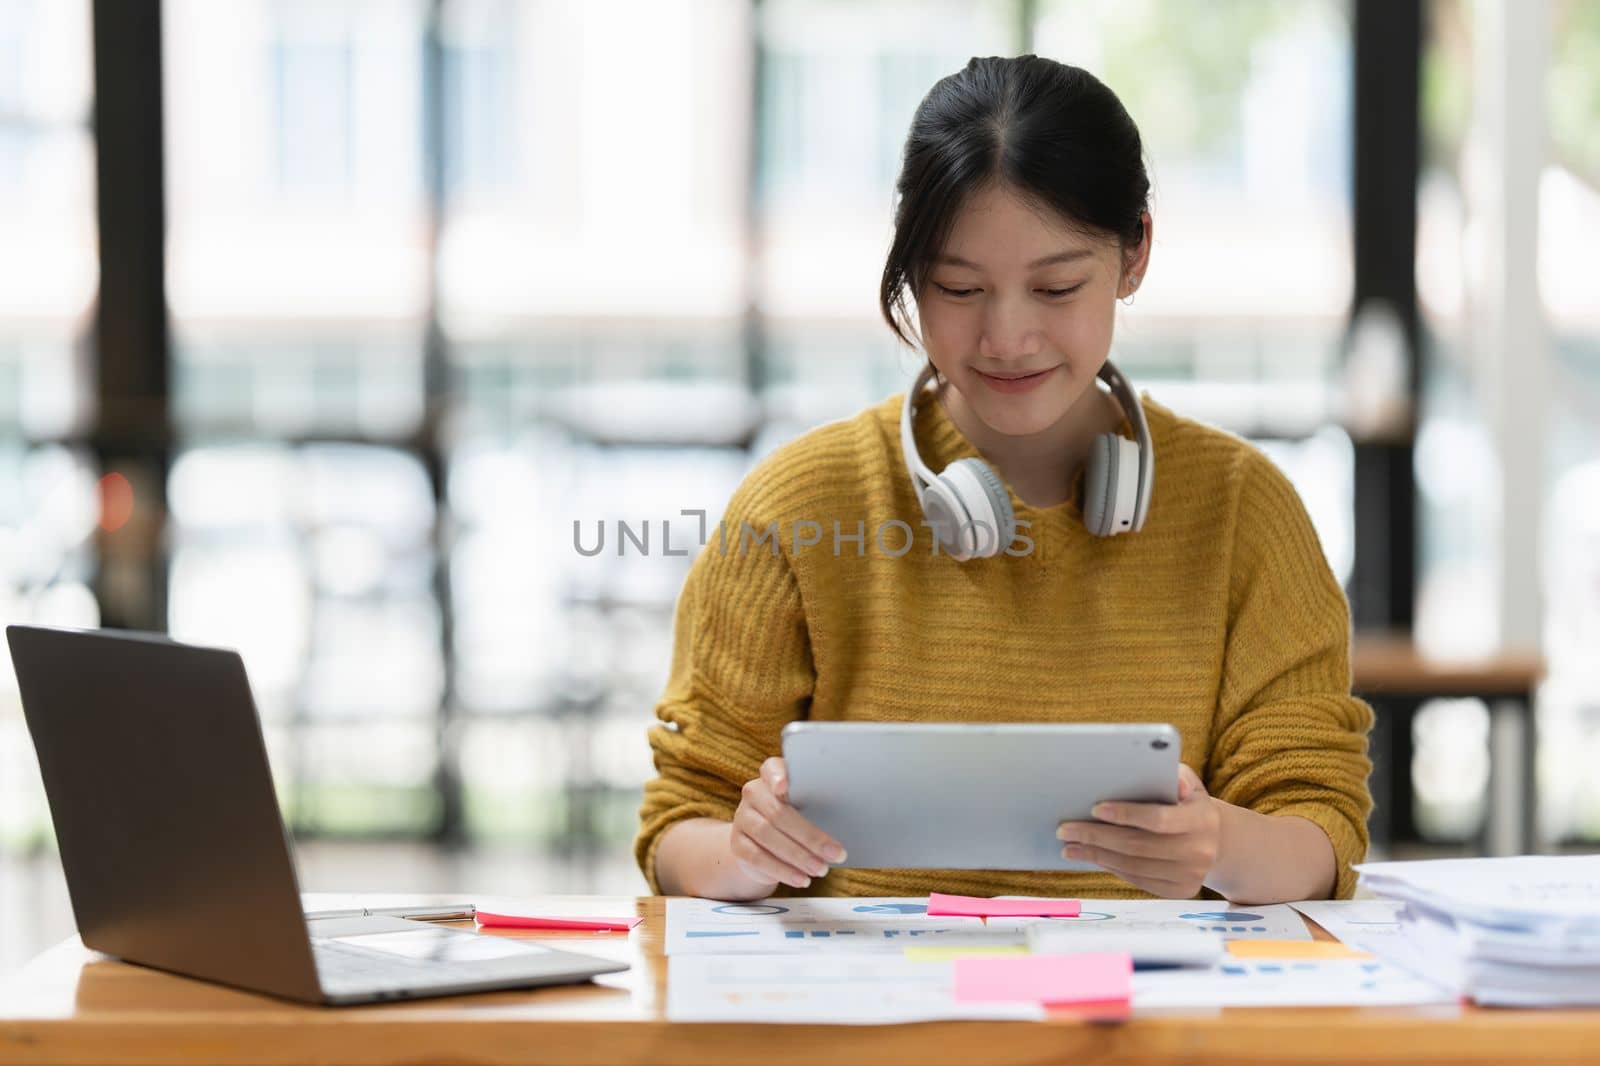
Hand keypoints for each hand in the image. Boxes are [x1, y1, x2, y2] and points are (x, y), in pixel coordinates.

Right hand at [730, 757, 845, 890]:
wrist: (764, 844)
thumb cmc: (797, 819)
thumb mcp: (808, 807)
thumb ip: (820, 805)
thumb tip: (856, 821)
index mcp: (772, 776)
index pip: (771, 769)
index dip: (777, 776)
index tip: (785, 787)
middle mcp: (753, 793)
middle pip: (778, 813)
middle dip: (810, 837)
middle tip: (835, 854)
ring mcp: (742, 818)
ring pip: (767, 836)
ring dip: (798, 856)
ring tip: (821, 870)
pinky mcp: (737, 844)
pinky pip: (758, 858)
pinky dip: (782, 870)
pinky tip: (801, 879)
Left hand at [1056, 764, 1220, 897]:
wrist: (1217, 840)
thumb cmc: (1188, 803)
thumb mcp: (1188, 782)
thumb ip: (1172, 775)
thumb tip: (1155, 771)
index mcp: (1201, 820)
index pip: (1158, 819)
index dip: (1126, 814)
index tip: (1094, 808)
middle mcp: (1199, 852)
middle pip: (1138, 846)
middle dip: (1096, 836)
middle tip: (1065, 829)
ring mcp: (1190, 876)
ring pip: (1133, 866)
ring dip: (1096, 855)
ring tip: (1069, 845)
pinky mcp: (1179, 891)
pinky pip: (1137, 880)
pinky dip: (1111, 867)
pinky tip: (1092, 856)